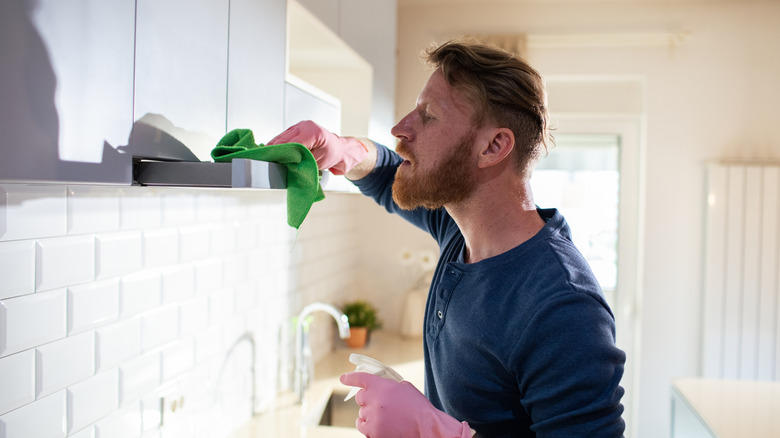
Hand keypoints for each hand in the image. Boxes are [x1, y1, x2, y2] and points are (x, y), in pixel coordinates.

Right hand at [267, 120, 367, 174]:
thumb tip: (288, 164)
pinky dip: (278, 144)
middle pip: (284, 139)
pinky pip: (283, 136)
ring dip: (275, 148)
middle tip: (268, 162)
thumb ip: (303, 161)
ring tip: (269, 158)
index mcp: (313, 132)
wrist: (338, 148)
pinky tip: (274, 152)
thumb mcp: (319, 161)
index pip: (293, 143)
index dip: (283, 153)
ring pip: (281, 137)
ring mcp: (299, 126)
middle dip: (276, 151)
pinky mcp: (295, 129)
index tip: (275, 162)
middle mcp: (305, 126)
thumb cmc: (332, 154)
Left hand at [340, 372, 472, 437]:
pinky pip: (362, 426)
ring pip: (361, 414)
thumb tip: (380, 388)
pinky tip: (379, 426)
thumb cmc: (418, 408)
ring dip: (369, 414)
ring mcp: (371, 417)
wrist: (426, 427)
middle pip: (361, 398)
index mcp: (380, 386)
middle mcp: (372, 400)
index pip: (360, 378)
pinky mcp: (372, 432)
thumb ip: (389, 386)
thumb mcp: (405, 388)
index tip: (343, 378)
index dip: (350, 378)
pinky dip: (368, 426)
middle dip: (368, 400)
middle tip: (381, 405)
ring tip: (385, 418)